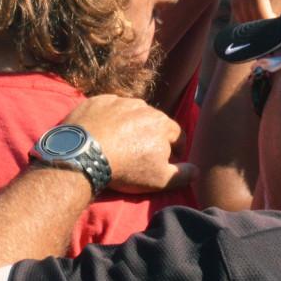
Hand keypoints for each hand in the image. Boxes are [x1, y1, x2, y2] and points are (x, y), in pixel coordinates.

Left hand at [62, 96, 196, 192]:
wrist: (83, 155)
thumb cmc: (126, 168)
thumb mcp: (160, 179)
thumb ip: (182, 175)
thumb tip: (196, 170)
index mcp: (162, 123)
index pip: (178, 135)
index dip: (176, 149)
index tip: (170, 160)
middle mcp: (142, 106)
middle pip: (153, 122)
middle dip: (151, 136)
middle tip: (142, 153)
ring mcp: (117, 101)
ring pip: (129, 113)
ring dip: (129, 126)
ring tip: (119, 143)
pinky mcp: (95, 101)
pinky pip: (107, 109)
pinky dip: (107, 119)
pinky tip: (101, 134)